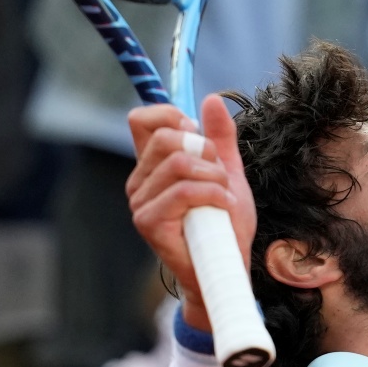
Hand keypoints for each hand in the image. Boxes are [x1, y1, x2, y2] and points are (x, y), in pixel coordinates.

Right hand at [125, 96, 258, 302]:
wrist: (226, 267)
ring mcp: (140, 202)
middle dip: (205, 151)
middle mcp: (140, 181)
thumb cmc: (223, 225)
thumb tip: (211, 99)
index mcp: (153, 166)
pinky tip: (223, 208)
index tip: (197, 132)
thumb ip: (219, 138)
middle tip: (220, 176)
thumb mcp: (227, 173)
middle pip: (166, 137)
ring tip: (224, 197)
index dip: (170, 115)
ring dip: (214, 177)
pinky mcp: (148, 222)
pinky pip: (184, 191)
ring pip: (178, 163)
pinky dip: (214, 195)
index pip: (142, 120)